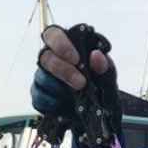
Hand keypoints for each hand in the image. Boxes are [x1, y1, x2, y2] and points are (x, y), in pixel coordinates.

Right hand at [31, 25, 123, 147]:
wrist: (98, 113)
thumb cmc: (100, 85)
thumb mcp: (107, 76)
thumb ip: (104, 65)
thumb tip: (96, 56)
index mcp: (66, 47)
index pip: (53, 34)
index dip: (60, 43)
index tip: (76, 58)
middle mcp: (51, 59)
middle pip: (45, 57)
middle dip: (61, 68)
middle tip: (80, 82)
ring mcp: (43, 77)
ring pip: (41, 78)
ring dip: (60, 89)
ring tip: (78, 96)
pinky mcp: (39, 95)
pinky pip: (40, 98)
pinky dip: (54, 103)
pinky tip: (66, 106)